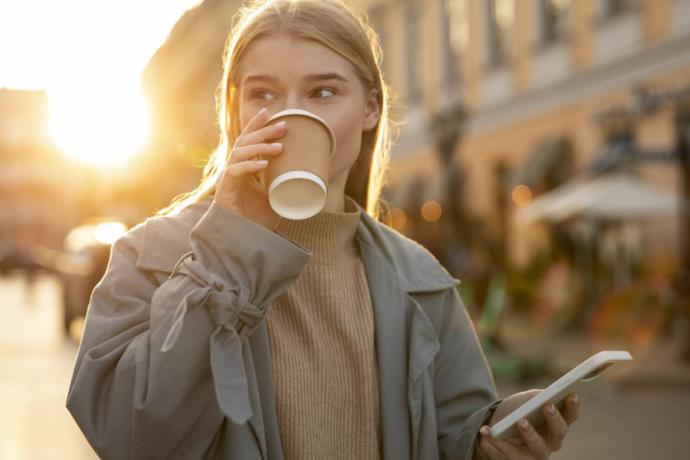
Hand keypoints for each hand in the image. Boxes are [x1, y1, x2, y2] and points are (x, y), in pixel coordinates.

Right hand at [213, 107, 285, 229]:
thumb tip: (311, 178)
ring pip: (240, 153)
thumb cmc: (257, 218)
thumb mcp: (276, 197)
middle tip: (283, 126)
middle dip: (263, 131)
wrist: (244, 239)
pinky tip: (264, 165)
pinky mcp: (225, 191)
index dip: (255, 124)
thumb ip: (286, 185)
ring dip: (260, 148)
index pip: (248, 140)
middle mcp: (234, 169)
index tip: (269, 112)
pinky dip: (249, 167)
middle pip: (245, 142)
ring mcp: (228, 179)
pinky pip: (235, 172)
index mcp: (245, 167)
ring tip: (279, 148)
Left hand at [477, 390, 579, 459]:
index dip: (573, 406)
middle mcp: (551, 442)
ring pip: (537, 446)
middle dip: (554, 419)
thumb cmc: (518, 410)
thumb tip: (544, 396)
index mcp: (556, 424)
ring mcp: (536, 454)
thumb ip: (536, 397)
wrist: (497, 428)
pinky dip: (496, 441)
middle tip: (547, 406)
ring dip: (530, 433)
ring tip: (521, 421)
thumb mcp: (526, 400)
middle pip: (558, 433)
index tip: (572, 394)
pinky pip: (508, 453)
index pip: (570, 416)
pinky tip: (486, 430)